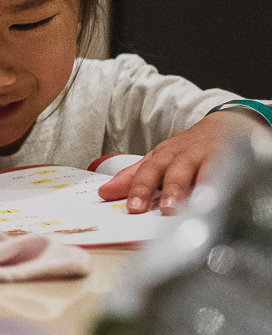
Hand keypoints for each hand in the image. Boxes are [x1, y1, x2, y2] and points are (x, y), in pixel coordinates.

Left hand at [98, 108, 259, 214]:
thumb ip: (132, 177)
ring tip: (180, 207)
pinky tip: (215, 197)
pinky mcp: (230, 159)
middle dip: (159, 189)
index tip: (131, 209)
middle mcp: (181, 156)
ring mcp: (205, 157)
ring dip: (186, 189)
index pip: (146, 172)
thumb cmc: (187, 150)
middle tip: (152, 209)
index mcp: (162, 157)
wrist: (225, 125)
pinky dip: (219, 184)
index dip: (137, 189)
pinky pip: (224, 172)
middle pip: (167, 171)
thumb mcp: (158, 160)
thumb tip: (104, 193)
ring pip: (194, 171)